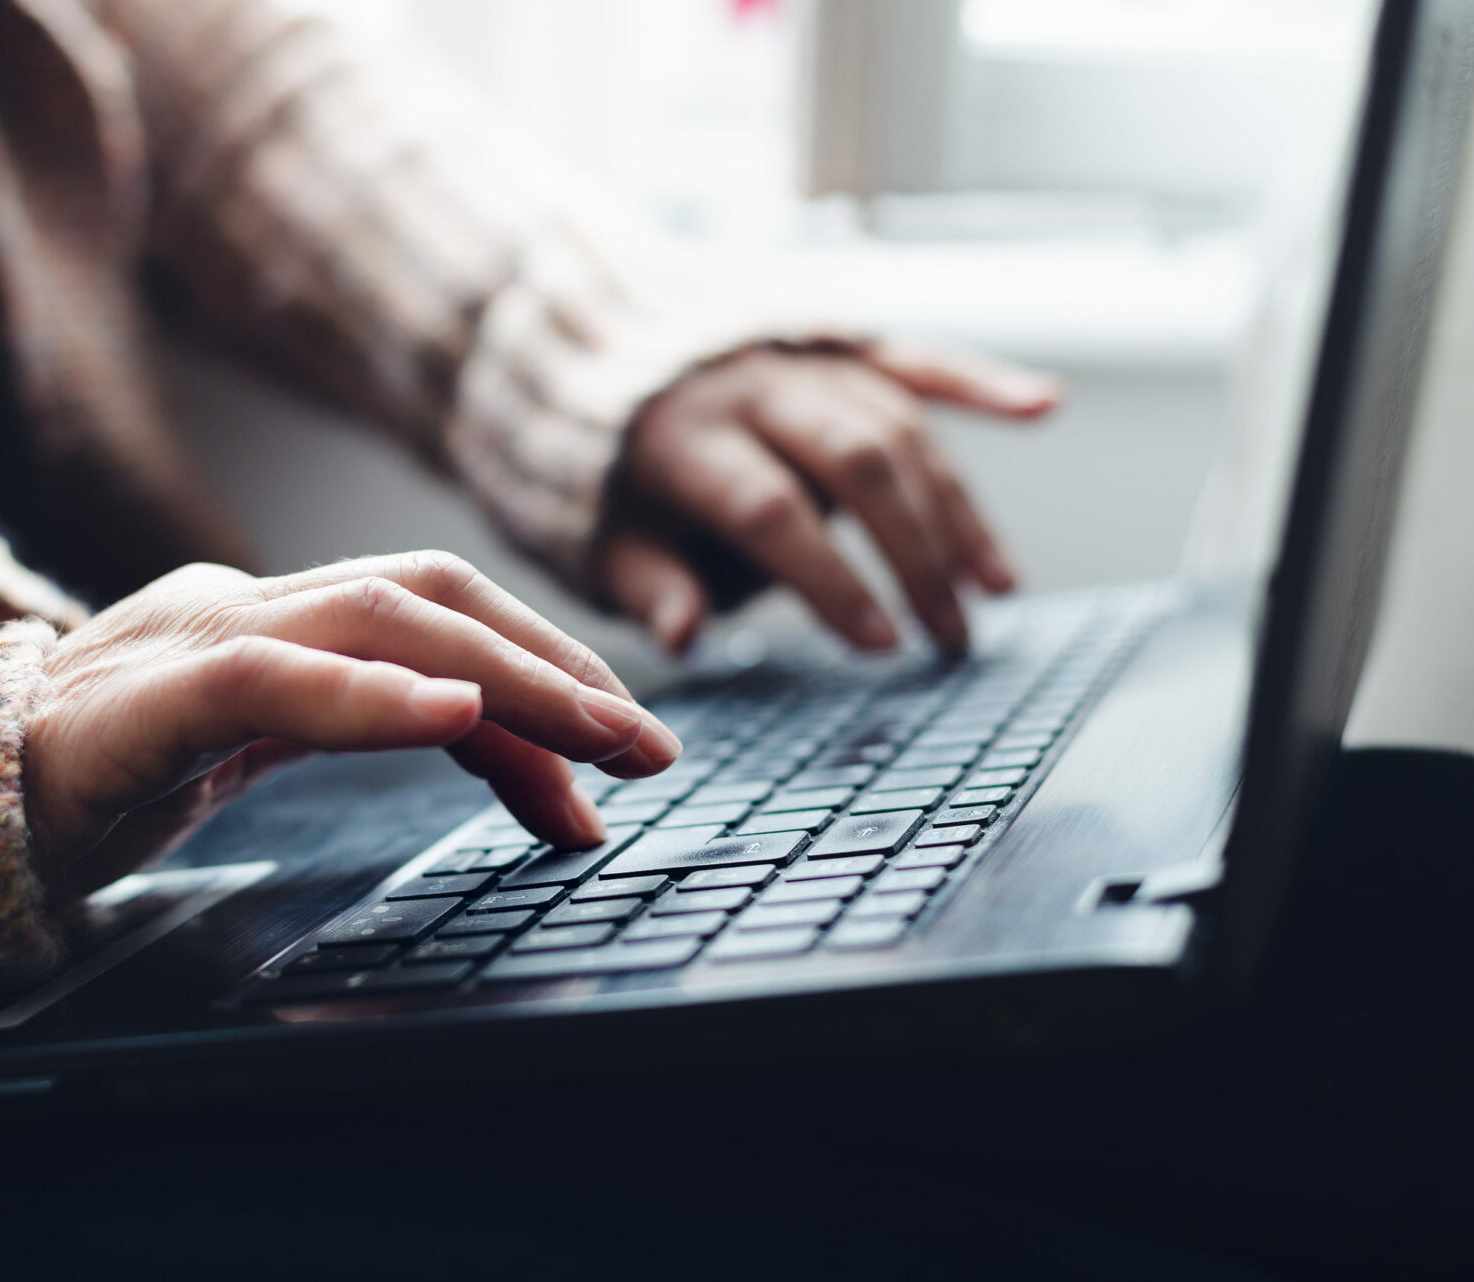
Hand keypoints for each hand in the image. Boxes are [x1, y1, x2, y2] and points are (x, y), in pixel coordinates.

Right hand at [22, 553, 680, 899]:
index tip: (624, 747)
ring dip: (508, 682)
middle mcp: (242, 605)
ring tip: (600, 741)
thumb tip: (513, 762)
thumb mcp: (254, 759)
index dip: (545, 666)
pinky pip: (268, 683)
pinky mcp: (136, 702)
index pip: (438, 616)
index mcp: (273, 616)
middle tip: (649, 748)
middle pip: (431, 597)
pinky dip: (369, 699)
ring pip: (377, 621)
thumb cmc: (95, 785)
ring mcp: (187, 640)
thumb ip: (361, 733)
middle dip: (557, 666)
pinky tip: (452, 723)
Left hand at [600, 340, 1059, 653]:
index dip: (829, 577)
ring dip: (954, 505)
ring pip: (896, 422)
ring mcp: (797, 356)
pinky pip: (912, 357)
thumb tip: (685, 634)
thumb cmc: (600, 474)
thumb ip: (647, 583)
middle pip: (854, 460)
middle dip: (913, 553)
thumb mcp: (595, 540)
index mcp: (680, 437)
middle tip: (952, 636)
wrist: (581, 345)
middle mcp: (748, 384)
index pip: (769, 508)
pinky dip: (978, 380)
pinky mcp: (832, 341)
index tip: (881, 644)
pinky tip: (1043, 405)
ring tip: (991, 586)